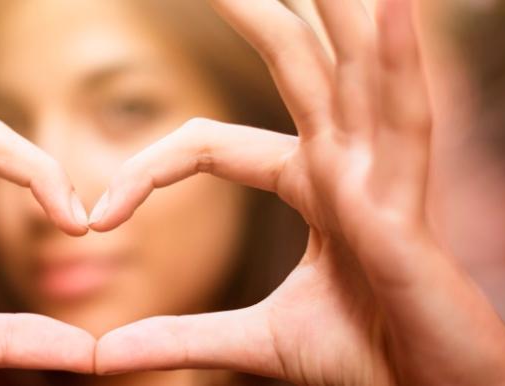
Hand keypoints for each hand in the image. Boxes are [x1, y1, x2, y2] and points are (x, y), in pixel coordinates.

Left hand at [91, 0, 504, 384]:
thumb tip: (100, 355)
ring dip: (331, 5)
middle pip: (292, 64)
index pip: (211, 144)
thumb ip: (179, 337)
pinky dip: (398, 56)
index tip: (95, 217)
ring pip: (352, 66)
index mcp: (314, 185)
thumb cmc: (369, 361)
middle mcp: (349, 163)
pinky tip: (388, 3)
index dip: (146, 171)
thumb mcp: (254, 342)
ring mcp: (382, 173)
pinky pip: (406, 116)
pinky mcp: (409, 202)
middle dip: (254, 11)